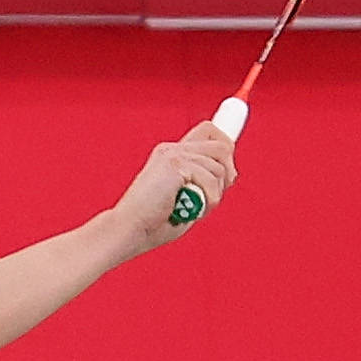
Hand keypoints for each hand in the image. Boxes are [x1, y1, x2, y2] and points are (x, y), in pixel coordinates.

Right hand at [115, 122, 234, 250]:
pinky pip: (210, 179)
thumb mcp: (185, 199)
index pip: (210, 131)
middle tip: (214, 197)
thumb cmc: (153, 222)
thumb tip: (231, 174)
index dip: (227, 145)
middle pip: (222, 145)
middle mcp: (173, 149)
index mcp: (172, 155)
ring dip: (214, 193)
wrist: (129, 229)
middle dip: (227, 173)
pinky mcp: (175, 164)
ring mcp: (174, 154)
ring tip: (196, 208)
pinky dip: (207, 199)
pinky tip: (191, 210)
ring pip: (219, 166)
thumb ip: (203, 183)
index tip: (230, 174)